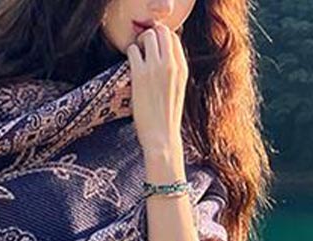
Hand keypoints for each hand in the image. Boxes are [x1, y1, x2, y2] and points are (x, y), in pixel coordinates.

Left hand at [126, 23, 188, 155]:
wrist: (162, 137)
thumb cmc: (167, 118)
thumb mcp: (178, 91)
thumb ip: (174, 72)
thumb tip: (163, 60)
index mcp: (183, 68)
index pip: (174, 37)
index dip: (161, 40)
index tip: (153, 51)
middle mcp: (171, 64)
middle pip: (161, 31)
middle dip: (150, 36)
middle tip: (142, 50)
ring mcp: (156, 68)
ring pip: (147, 36)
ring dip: (139, 42)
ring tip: (136, 57)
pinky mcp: (140, 75)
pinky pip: (132, 50)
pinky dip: (130, 53)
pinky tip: (130, 66)